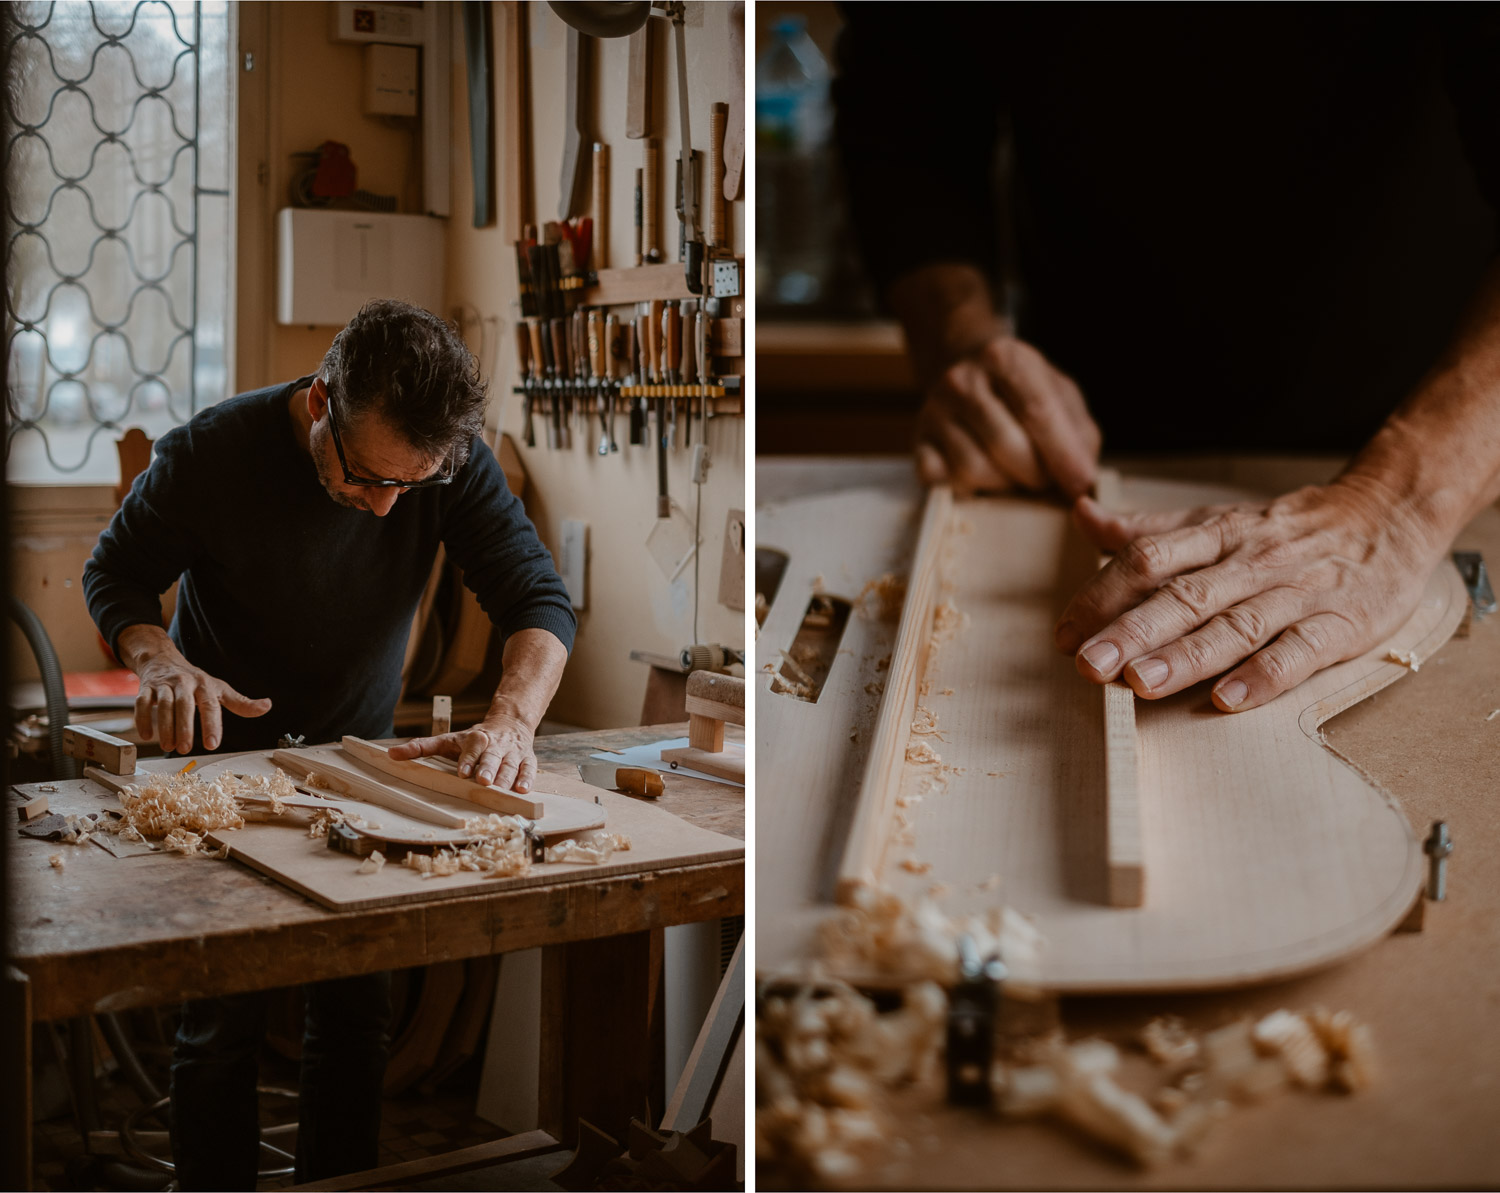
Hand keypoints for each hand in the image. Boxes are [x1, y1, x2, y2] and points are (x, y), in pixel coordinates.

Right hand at [125, 631, 271, 752]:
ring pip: (162, 705)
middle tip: (185, 749)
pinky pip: (141, 703)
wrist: (162, 659)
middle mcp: (184, 683)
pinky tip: (147, 736)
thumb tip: (267, 706)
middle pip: (184, 705)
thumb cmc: (195, 680)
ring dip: (164, 727)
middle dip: (185, 727)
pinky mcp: (146, 688)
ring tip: (169, 746)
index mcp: (205, 685)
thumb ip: (241, 702)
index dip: (212, 724)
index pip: (210, 705)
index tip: (212, 744)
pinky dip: (142, 719)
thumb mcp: (219, 689)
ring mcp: (164, 685)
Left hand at [388, 713, 537, 791]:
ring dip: (508, 776)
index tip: (462, 772)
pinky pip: (529, 769)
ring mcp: (513, 752)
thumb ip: (421, 748)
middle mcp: (496, 745)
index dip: (468, 760)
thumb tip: (391, 755)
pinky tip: (523, 791)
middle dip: (489, 768)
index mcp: (476, 739)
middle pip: (493, 756)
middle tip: (484, 781)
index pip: (473, 748)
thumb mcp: (447, 740)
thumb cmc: (473, 739)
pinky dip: (528, 779)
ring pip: (511, 764)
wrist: (510, 723)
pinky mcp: (527, 759)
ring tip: (503, 789)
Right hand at [915, 333, 1100, 498]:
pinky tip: (981, 477)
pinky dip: (967, 489)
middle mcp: (962, 380)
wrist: (965, 370)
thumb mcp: (1059, 395)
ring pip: (972, 469)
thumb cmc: (1022, 391)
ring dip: (1002, 484)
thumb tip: (1082, 482)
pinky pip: (943, 481)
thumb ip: (1078, 434)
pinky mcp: (917, 442)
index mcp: (1005, 358)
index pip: (1038, 412)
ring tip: (1013, 475)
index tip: (1079, 487)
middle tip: (1044, 478)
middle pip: (1005, 445)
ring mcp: (934, 411)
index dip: (1062, 455)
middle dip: (1034, 474)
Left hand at [1054, 479, 1445, 711]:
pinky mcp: (1340, 624)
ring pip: (1235, 624)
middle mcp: (1249, 563)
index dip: (1102, 595)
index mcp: (1215, 535)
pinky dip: (1264, 674)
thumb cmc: (1287, 529)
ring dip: (1185, 656)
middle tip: (1087, 663)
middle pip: (1183, 596)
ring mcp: (1296, 593)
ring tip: (1140, 683)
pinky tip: (1228, 699)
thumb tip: (1082, 515)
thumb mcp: (1216, 519)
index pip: (1148, 560)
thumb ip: (1148, 527)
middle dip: (1131, 631)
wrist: (1389, 514)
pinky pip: (1299, 651)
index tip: (1064, 632)